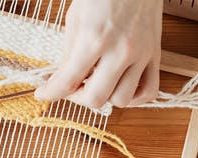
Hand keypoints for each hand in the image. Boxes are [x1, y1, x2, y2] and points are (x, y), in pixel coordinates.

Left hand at [35, 0, 161, 108]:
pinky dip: (135, 98)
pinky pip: (149, 92)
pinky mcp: (155, 55)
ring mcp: (140, 55)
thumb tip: (63, 79)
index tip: (43, 94)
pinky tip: (121, 87)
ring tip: (97, 83)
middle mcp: (119, 51)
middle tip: (71, 88)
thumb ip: (70, 52)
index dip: (51, 92)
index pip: (68, 81)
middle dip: (77, 98)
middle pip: (96, 99)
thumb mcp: (76, 18)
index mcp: (94, 38)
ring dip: (106, 97)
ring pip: (122, 100)